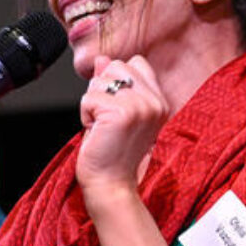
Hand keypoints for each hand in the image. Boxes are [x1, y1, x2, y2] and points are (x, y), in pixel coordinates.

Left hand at [76, 55, 167, 203]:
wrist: (112, 185)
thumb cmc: (113, 155)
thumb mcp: (117, 113)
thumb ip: (113, 84)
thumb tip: (102, 60)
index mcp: (160, 102)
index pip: (136, 63)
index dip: (118, 81)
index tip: (117, 110)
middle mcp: (154, 102)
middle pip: (117, 66)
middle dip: (102, 90)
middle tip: (108, 120)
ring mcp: (140, 106)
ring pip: (100, 80)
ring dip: (92, 104)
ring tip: (103, 128)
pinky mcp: (121, 113)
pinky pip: (88, 98)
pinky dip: (85, 115)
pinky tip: (97, 133)